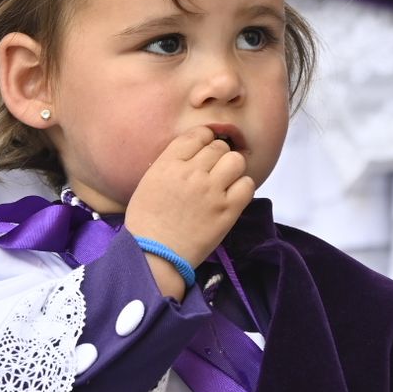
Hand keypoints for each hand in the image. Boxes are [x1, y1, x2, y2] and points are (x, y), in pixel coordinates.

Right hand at [124, 126, 253, 295]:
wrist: (155, 256)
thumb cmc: (146, 224)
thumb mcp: (148, 184)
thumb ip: (169, 166)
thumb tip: (189, 157)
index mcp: (168, 164)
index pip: (197, 135)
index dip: (204, 140)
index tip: (204, 150)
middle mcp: (191, 172)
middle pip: (218, 146)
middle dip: (218, 156)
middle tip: (214, 171)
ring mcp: (211, 191)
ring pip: (236, 161)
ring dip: (232, 168)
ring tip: (225, 182)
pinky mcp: (227, 210)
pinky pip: (247, 185)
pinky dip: (242, 188)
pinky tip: (232, 197)